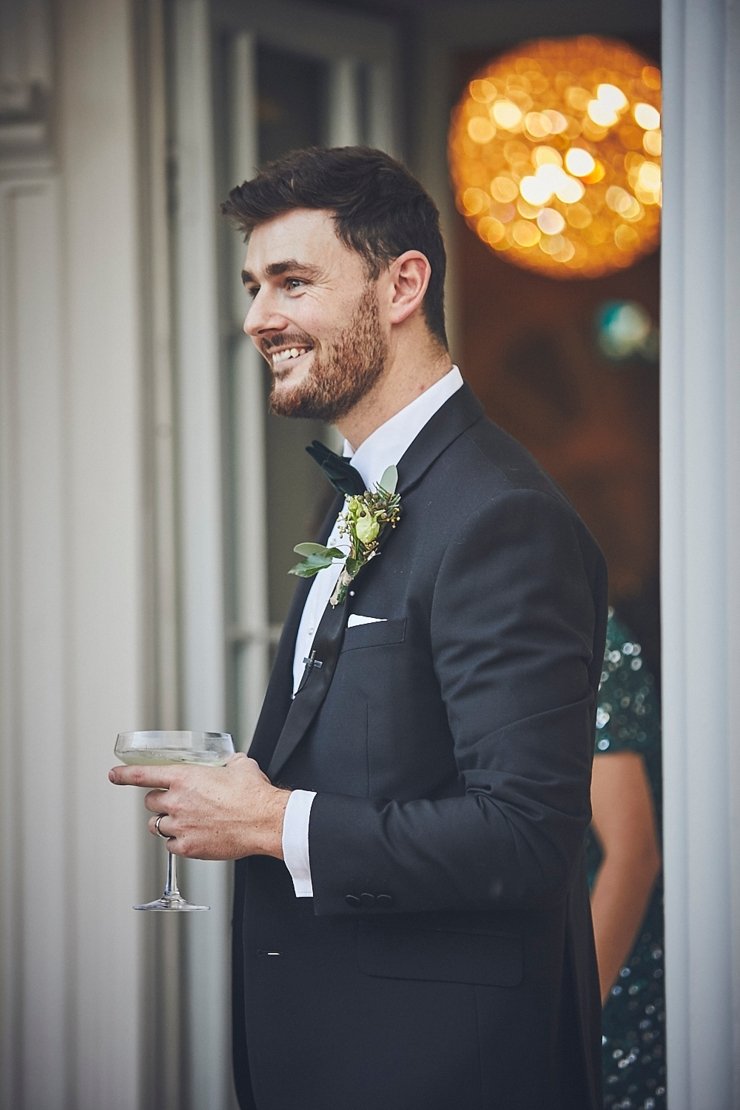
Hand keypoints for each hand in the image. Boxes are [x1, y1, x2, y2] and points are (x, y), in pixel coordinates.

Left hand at [108, 753, 289, 860]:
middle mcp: (177, 801)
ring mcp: (180, 826)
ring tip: (186, 820)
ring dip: (167, 821)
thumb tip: (229, 763)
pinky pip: (170, 844)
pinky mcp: (188, 847)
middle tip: (176, 801)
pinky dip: (177, 840)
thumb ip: (227, 763)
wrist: (264, 821)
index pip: (143, 774)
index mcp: (185, 777)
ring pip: (158, 825)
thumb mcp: (239, 766)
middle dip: (160, 800)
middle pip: (150, 801)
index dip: (124, 775)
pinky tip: (193, 835)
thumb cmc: (253, 794)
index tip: (113, 775)